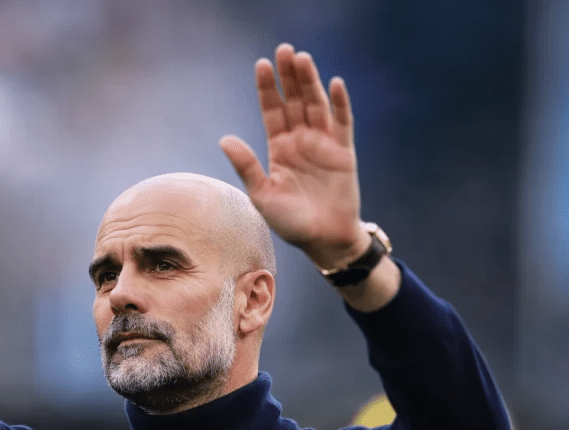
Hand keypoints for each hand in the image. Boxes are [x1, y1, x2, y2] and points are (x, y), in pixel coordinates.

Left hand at [220, 44, 368, 269]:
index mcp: (279, 148)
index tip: (261, 65)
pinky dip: (340, 103)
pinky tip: (335, 84)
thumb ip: (246, 166)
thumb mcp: (262, 194)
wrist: (322, 240)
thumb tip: (224, 139)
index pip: (272, 110)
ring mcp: (323, 143)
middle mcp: (300, 140)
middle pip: (294, 101)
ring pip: (316, 105)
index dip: (267, 88)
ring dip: (310, 82)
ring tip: (303, 59)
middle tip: (284, 50)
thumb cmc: (290, 221)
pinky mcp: (344, 152)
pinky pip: (343, 122)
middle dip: (288, 76)